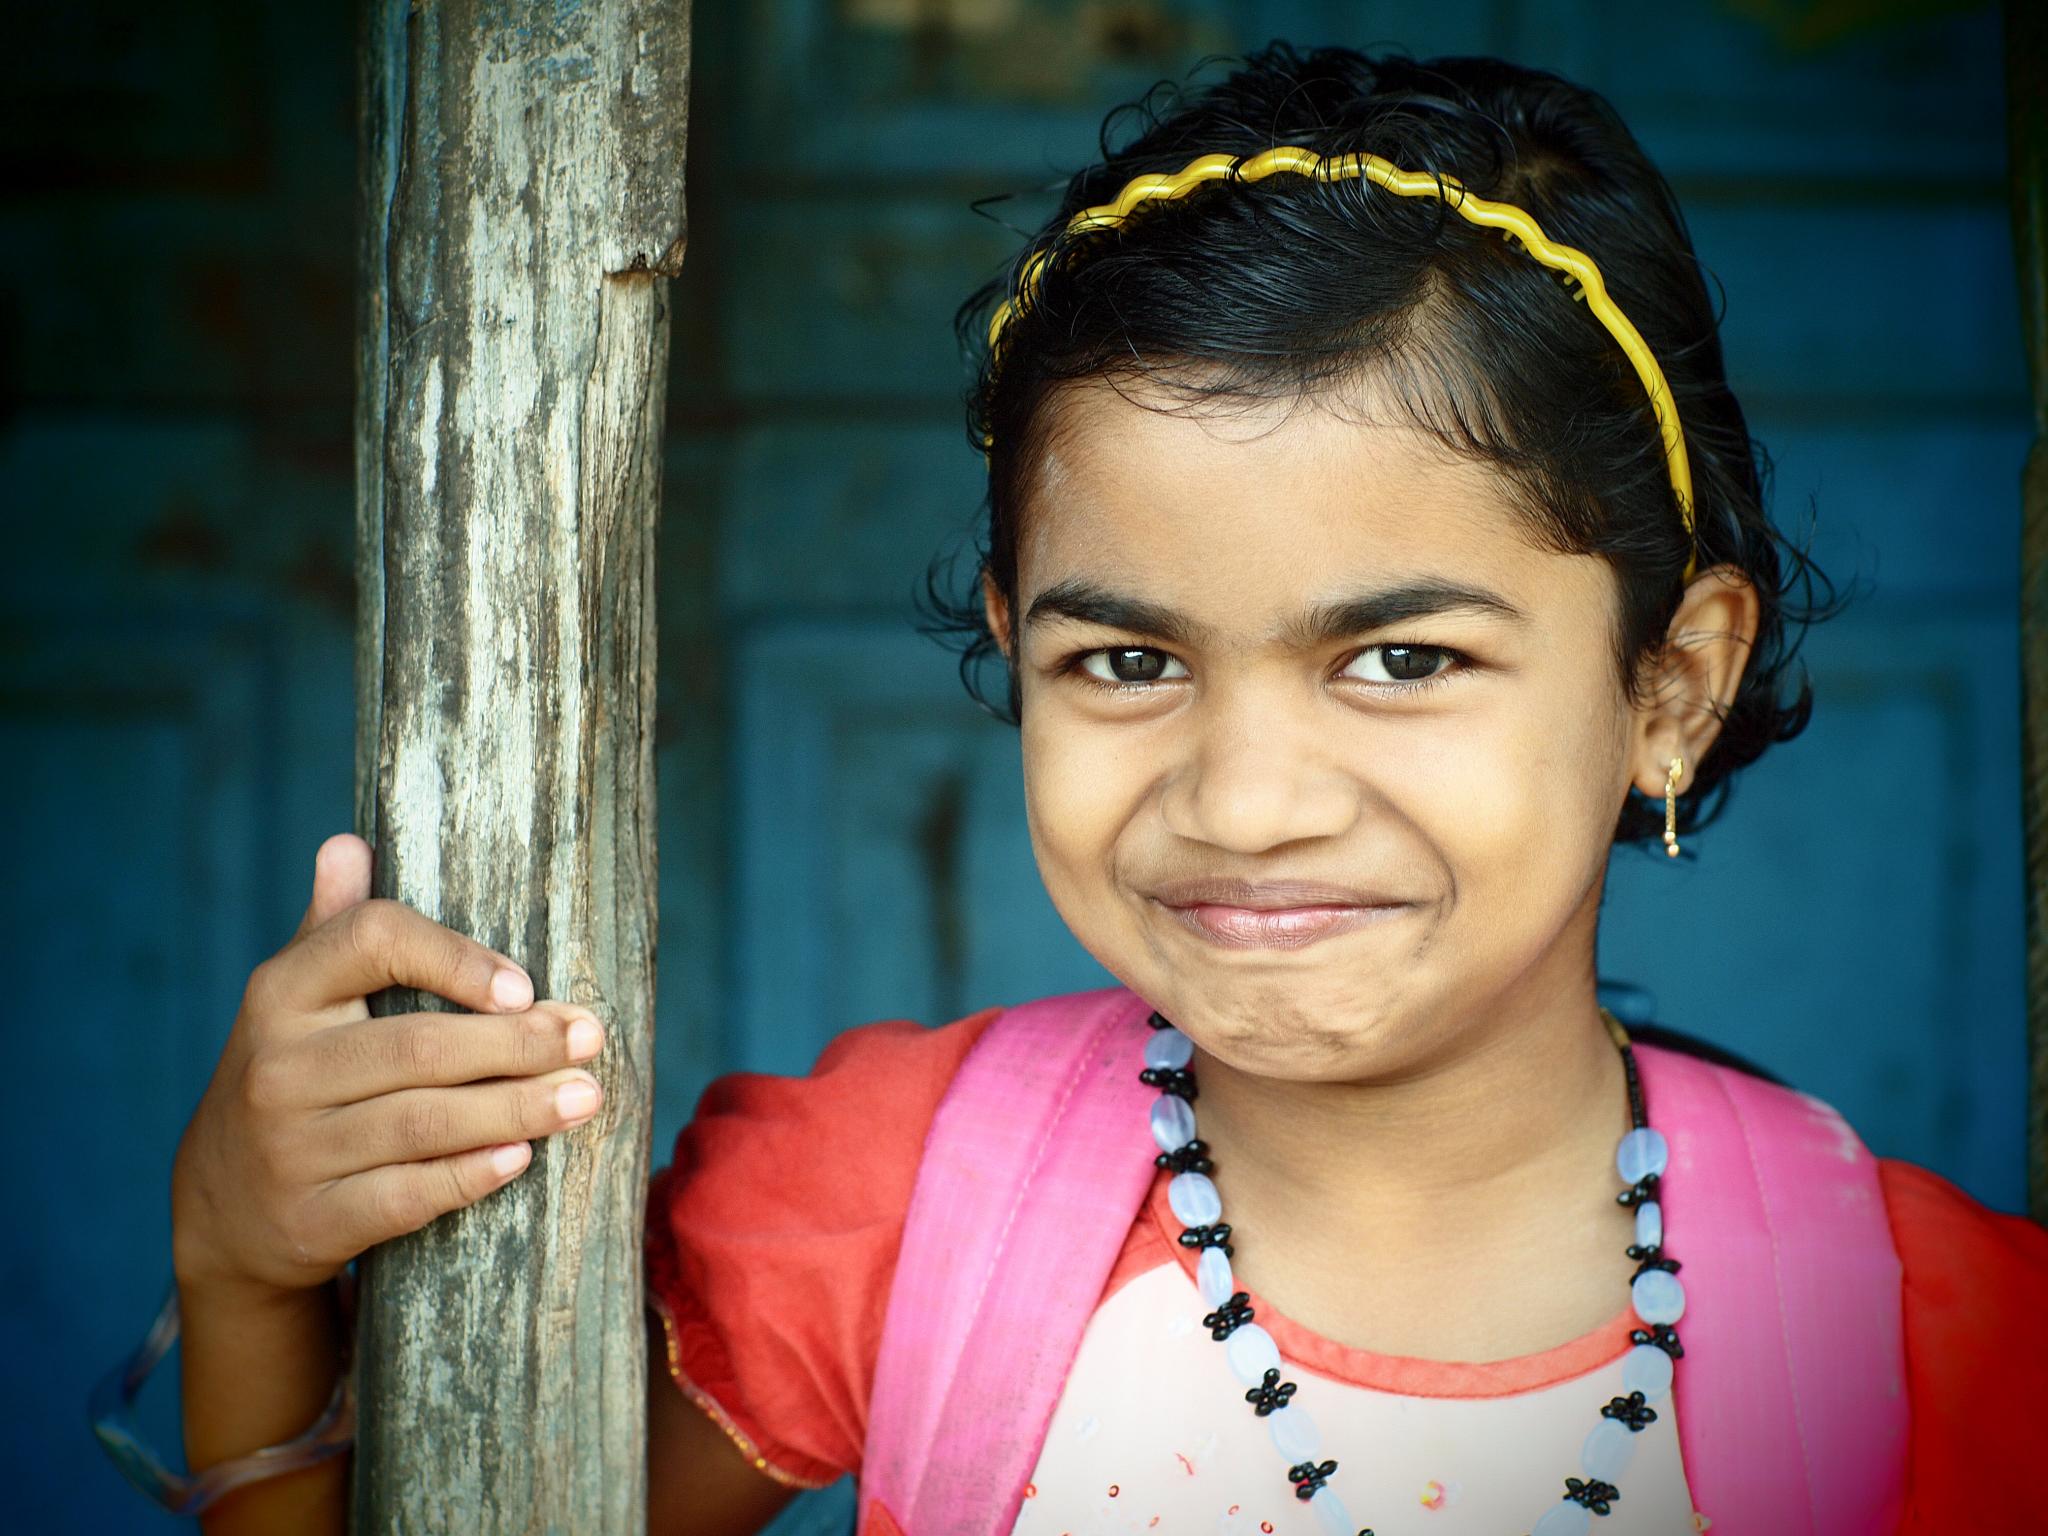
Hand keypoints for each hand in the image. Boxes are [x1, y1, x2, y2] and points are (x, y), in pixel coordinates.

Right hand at [171, 832, 605, 1299]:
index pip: (373, 942)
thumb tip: (350, 842)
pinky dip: (469, 1174)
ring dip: (517, 1109)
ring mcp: (290, 1148)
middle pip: (419, 1045)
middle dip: (519, 1043)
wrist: (225, 1203)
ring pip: (424, 1122)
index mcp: (281, 992)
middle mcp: (278, 1067)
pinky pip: (406, 1195)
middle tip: (591, 1038)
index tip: (526, 985)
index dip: (456, 958)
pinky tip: (521, 1157)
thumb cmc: (297, 1071)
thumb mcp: (299, 995)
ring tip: (585, 1097)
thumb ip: (334, 924)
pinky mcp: (311, 1218)